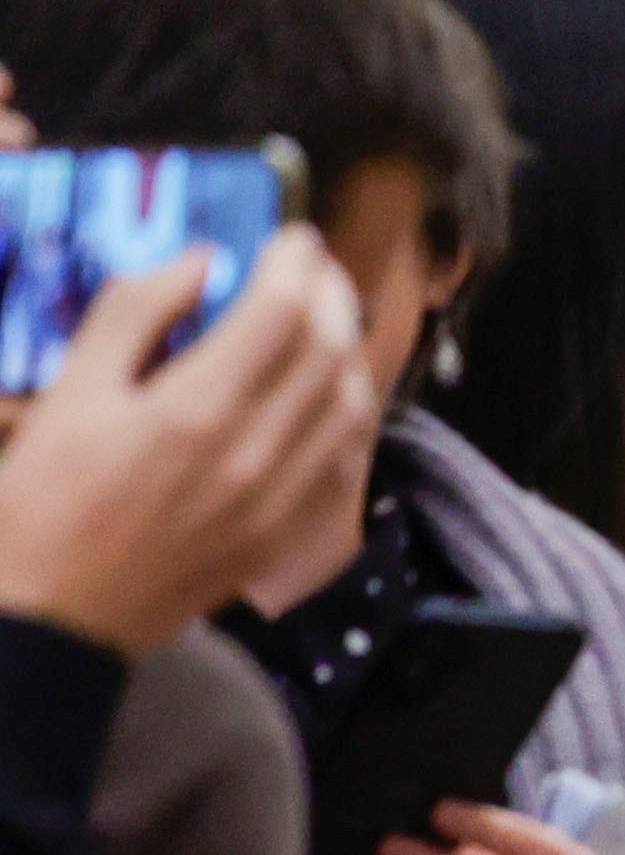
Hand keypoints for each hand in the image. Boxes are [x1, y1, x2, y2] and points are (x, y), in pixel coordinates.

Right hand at [0, 228, 368, 652]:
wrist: (58, 617)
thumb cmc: (42, 502)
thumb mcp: (68, 394)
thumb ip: (132, 317)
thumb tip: (199, 262)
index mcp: (196, 411)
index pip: (282, 314)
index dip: (297, 263)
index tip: (292, 236)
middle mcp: (256, 453)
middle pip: (330, 351)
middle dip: (331, 294)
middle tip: (315, 266)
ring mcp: (280, 499)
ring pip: (351, 404)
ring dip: (349, 348)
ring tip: (329, 315)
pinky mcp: (286, 534)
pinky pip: (346, 459)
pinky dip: (350, 410)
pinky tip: (332, 389)